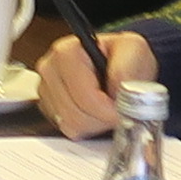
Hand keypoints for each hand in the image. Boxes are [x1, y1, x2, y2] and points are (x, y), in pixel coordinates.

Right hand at [35, 28, 156, 135]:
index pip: (85, 97)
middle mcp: (50, 71)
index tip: (123, 109)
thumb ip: (126, 69)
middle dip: (102, 118)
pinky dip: (88, 127)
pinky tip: (97, 113)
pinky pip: (69, 130)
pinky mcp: (49, 109)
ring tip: (108, 108)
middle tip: (119, 110)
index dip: (108, 109)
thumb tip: (120, 92)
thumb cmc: (123, 55)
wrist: (120, 62)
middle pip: (75, 115)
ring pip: (71, 126)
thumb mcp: (134, 49)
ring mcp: (47, 92)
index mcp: (65, 53)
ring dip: (96, 124)